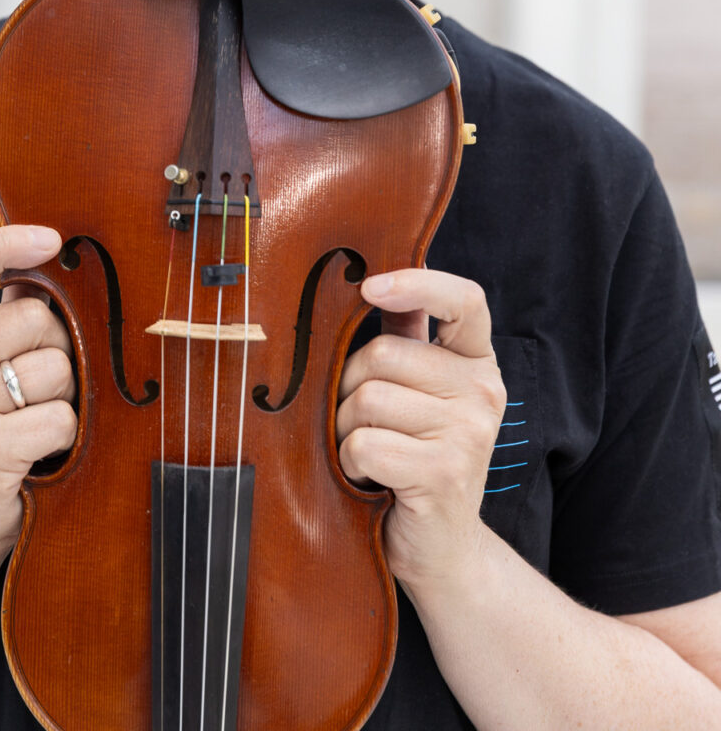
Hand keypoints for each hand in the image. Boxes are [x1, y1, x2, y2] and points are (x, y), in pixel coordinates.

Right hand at [0, 226, 76, 555]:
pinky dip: (64, 437)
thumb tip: (52, 266)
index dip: (5, 242)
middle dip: (58, 348)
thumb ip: (13, 315)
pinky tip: (37, 451)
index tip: (51, 238)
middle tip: (37, 387)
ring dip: (63, 397)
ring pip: (55, 368)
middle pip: (35, 318)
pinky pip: (59, 418)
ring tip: (33, 420)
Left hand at [336, 268, 505, 592]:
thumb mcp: (419, 394)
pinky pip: (365, 442)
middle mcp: (483, 391)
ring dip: (347, 427)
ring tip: (371, 452)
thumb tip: (370, 280)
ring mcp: (469, 433)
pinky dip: (350, 461)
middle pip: (384, 351)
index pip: (464, 299)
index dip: (417, 283)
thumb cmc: (415, 459)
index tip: (371, 287)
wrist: (442, 549)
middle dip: (351, 385)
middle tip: (365, 421)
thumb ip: (406, 338)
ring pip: (368, 397)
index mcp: (477, 362)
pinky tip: (371, 477)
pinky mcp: (444, 473)